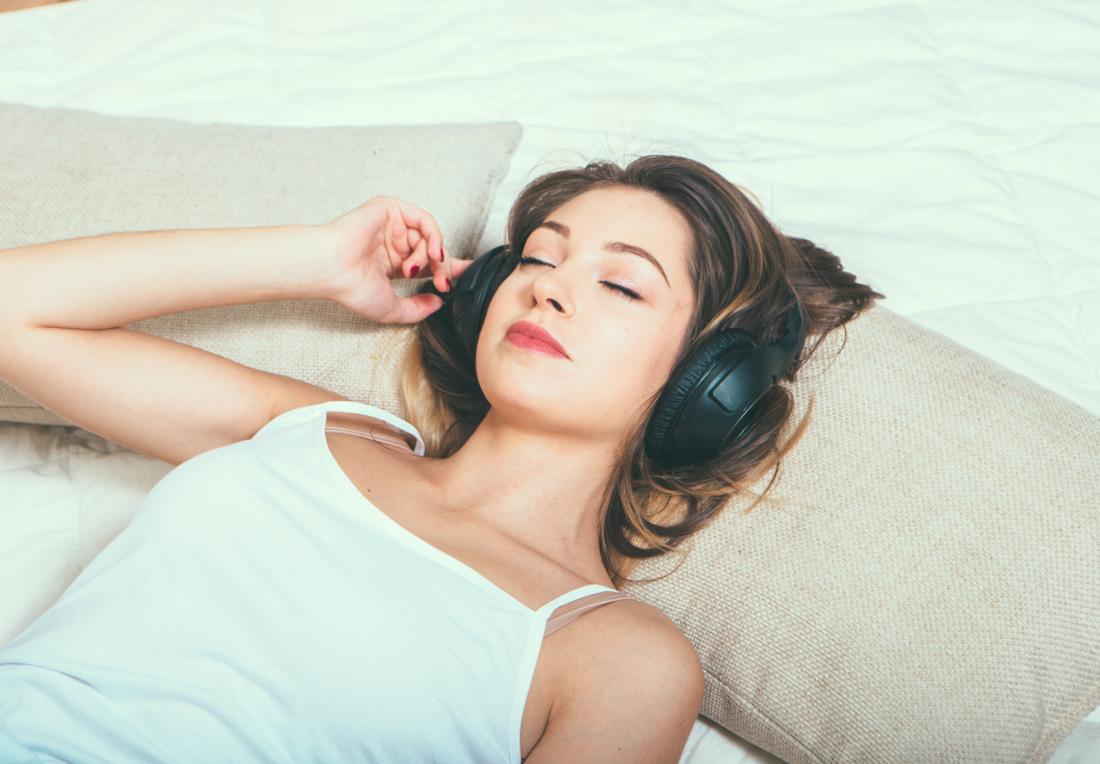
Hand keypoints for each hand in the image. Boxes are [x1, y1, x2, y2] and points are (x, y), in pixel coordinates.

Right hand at [318, 196, 473, 324]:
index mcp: (392, 264)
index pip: (427, 264)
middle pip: (432, 252)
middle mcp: (394, 243)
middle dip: (442, 270)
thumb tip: (439, 302)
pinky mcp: (391, 209)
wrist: (333, 269)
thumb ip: (417, 309)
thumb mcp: (392, 309)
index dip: (449, 268)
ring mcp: (393, 225)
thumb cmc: (352, 289)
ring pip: (429, 237)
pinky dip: (433, 237)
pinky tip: (429, 252)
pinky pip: (425, 220)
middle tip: (442, 284)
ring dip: (430, 256)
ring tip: (415, 269)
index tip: (468, 274)